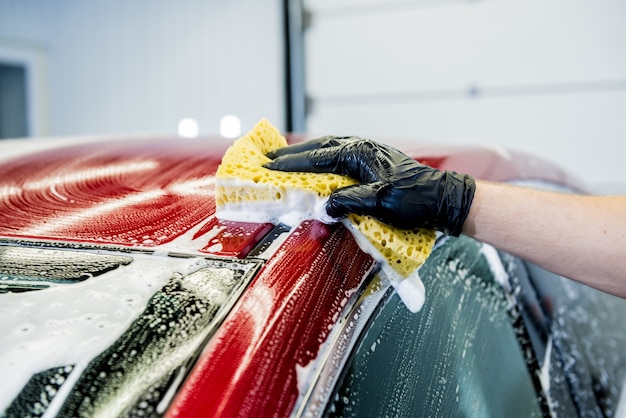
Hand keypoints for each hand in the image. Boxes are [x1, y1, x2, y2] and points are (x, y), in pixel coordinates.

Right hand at [264, 136, 474, 235]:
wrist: (441, 197)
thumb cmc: (415, 199)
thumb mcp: (381, 202)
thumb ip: (350, 201)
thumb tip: (324, 206)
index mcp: (359, 154)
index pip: (317, 158)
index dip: (291, 164)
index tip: (268, 166)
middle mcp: (360, 148)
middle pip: (318, 147)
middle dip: (293, 154)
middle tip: (268, 159)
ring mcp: (366, 153)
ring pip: (327, 149)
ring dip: (306, 155)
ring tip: (285, 160)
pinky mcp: (371, 162)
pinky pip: (337, 156)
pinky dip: (321, 159)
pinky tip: (316, 166)